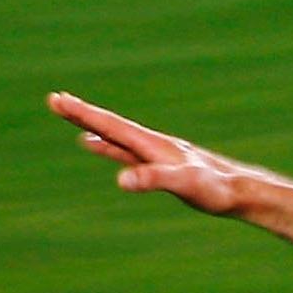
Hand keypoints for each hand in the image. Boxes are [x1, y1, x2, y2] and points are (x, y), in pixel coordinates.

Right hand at [48, 93, 253, 215]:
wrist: (239, 192)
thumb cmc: (214, 189)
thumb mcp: (183, 184)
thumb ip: (152, 179)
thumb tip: (121, 181)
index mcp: (151, 144)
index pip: (110, 124)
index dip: (83, 113)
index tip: (58, 100)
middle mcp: (150, 144)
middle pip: (109, 125)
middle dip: (81, 113)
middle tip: (54, 100)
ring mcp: (153, 154)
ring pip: (114, 137)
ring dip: (91, 126)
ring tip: (69, 116)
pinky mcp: (159, 166)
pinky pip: (125, 152)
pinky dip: (107, 146)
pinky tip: (95, 143)